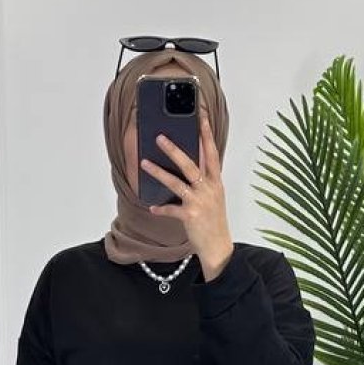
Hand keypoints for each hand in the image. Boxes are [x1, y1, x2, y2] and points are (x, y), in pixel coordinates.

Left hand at [141, 105, 233, 272]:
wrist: (218, 246)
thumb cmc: (214, 220)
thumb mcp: (214, 196)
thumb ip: (203, 181)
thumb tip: (184, 166)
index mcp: (216, 182)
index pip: (212, 153)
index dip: (207, 135)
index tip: (201, 118)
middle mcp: (209, 189)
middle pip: (190, 164)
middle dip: (174, 149)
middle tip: (159, 137)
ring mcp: (199, 202)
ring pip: (176, 182)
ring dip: (158, 172)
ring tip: (144, 162)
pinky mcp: (190, 215)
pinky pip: (170, 209)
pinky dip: (160, 208)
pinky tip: (152, 206)